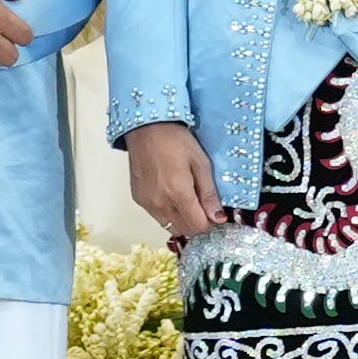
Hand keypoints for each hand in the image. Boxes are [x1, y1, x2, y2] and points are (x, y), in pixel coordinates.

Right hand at [126, 120, 226, 239]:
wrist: (145, 128)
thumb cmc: (176, 140)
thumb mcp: (200, 163)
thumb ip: (209, 193)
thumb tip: (219, 218)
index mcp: (179, 194)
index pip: (199, 226)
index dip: (210, 223)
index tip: (214, 212)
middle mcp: (161, 204)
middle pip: (185, 230)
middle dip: (198, 223)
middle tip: (203, 206)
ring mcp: (148, 204)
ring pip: (170, 227)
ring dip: (183, 221)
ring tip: (188, 202)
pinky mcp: (139, 200)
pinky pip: (158, 217)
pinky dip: (169, 215)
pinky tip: (172, 197)